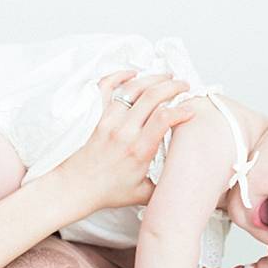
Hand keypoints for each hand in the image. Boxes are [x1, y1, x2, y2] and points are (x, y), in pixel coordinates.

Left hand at [61, 70, 192, 208]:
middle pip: (152, 96)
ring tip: (166, 77)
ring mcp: (109, 121)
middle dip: (173, 86)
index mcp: (139, 150)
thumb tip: (182, 176)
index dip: (182, 109)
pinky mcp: (97, 117)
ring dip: (153, 79)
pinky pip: (106, 88)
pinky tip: (133, 74)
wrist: (76, 188)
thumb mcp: (144, 193)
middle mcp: (124, 131)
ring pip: (133, 88)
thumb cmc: (107, 191)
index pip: (164, 118)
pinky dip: (120, 76)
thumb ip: (165, 183)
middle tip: (184, 86)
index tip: (191, 109)